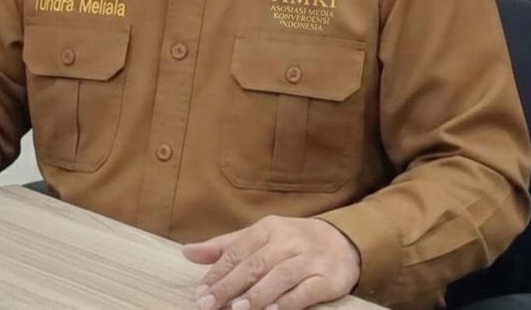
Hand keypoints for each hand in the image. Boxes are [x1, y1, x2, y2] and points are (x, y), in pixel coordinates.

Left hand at [182, 216, 359, 309]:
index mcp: (268, 229)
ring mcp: (309, 259)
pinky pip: (306, 290)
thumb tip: (187, 252)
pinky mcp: (328, 278)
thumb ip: (225, 247)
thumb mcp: (259, 237)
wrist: (342, 241)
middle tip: (209, 304)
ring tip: (237, 309)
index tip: (201, 292)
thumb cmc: (292, 242)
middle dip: (230, 286)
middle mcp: (288, 241)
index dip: (218, 272)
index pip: (238, 251)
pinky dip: (289, 301)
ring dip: (257, 294)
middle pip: (255, 264)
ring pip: (280, 276)